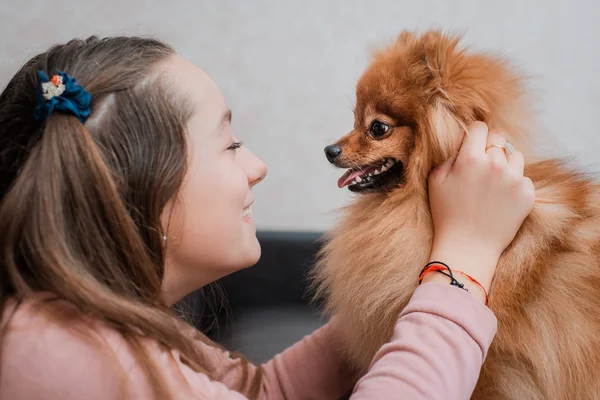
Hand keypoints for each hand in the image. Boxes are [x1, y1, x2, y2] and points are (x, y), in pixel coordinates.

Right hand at [424, 122, 534, 297]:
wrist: (468, 247)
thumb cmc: (447, 214)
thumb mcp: (436, 180)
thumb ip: (450, 155)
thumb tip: (465, 140)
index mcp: (470, 159)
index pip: (480, 127)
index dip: (475, 134)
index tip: (472, 144)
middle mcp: (495, 165)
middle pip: (499, 139)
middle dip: (490, 147)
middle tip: (481, 165)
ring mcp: (514, 180)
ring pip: (515, 155)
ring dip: (505, 163)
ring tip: (492, 182)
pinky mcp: (527, 195)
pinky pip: (523, 177)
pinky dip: (514, 184)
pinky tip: (500, 198)